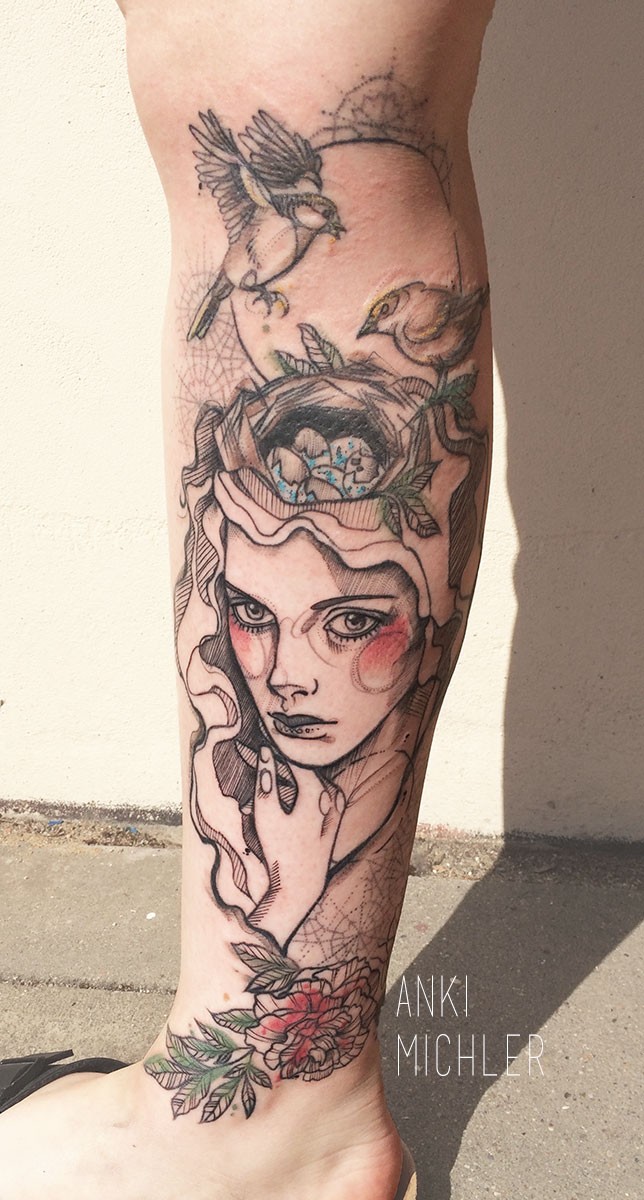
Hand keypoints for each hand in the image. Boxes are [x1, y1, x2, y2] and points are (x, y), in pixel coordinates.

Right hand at [249, 744, 345, 946]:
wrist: (301, 885)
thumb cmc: (281, 851)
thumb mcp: (267, 816)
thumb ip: (265, 781)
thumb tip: (265, 751)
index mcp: (318, 792)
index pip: (290, 759)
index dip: (268, 747)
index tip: (248, 739)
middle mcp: (333, 794)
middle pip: (298, 766)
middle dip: (273, 757)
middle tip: (245, 748)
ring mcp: (337, 803)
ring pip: (306, 776)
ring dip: (283, 769)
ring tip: (258, 761)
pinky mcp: (336, 812)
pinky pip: (313, 788)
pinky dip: (294, 783)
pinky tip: (277, 781)